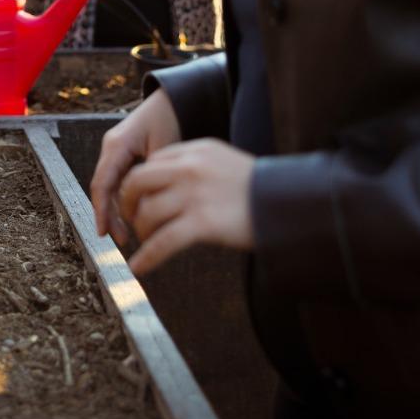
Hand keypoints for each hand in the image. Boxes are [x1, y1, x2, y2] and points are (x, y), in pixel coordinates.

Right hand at [90, 90, 180, 245]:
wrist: (175, 100)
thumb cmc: (171, 119)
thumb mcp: (166, 149)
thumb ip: (156, 176)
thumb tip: (150, 207)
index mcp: (117, 144)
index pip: (103, 183)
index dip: (102, 211)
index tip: (104, 233)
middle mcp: (112, 147)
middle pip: (104, 187)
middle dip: (109, 215)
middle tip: (121, 240)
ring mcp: (117, 152)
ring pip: (111, 187)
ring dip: (117, 210)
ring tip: (127, 235)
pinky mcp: (125, 156)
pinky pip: (120, 181)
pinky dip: (125, 199)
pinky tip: (135, 216)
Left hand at [117, 139, 254, 274]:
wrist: (292, 203)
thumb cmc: (261, 189)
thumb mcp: (225, 163)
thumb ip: (196, 167)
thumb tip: (167, 185)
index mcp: (196, 151)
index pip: (151, 163)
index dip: (139, 185)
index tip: (138, 200)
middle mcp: (190, 168)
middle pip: (137, 182)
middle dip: (127, 203)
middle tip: (131, 220)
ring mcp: (194, 195)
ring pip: (147, 213)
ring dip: (141, 232)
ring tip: (146, 243)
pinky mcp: (202, 223)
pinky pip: (162, 242)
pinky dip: (147, 257)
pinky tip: (138, 268)